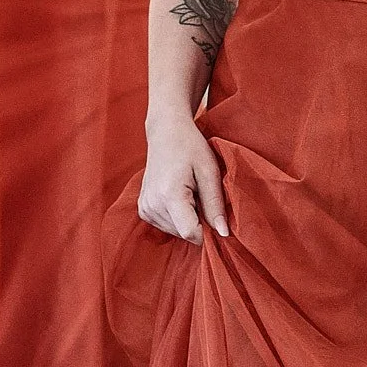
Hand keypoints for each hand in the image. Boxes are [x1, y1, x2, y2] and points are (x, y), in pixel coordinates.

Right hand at [137, 117, 226, 242]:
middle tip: (201, 195)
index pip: (191, 233)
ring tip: (190, 193)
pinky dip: (178, 217)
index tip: (216, 216)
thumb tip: (223, 234)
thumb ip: (215, 204)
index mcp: (169, 195)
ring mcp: (145, 208)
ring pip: (177, 232)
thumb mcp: (209, 171)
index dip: (209, 231)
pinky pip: (167, 226)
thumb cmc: (190, 147)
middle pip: (184, 234)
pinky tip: (179, 197)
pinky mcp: (143, 209)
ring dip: (189, 219)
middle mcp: (152, 204)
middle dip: (199, 223)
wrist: (165, 132)